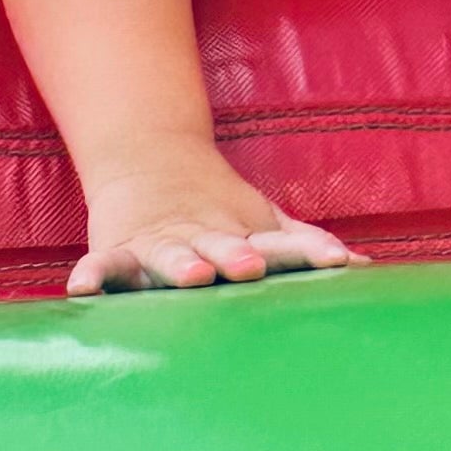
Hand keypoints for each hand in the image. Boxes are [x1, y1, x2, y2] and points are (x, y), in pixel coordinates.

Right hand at [72, 145, 362, 295]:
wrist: (150, 160)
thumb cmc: (221, 213)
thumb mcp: (265, 226)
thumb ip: (306, 249)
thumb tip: (367, 270)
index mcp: (244, 236)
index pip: (282, 243)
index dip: (309, 252)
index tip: (338, 262)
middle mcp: (203, 238)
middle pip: (222, 245)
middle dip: (235, 255)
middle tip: (251, 266)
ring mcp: (160, 242)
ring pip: (168, 253)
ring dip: (179, 263)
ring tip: (190, 276)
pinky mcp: (119, 249)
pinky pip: (105, 264)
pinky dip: (95, 275)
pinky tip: (83, 290)